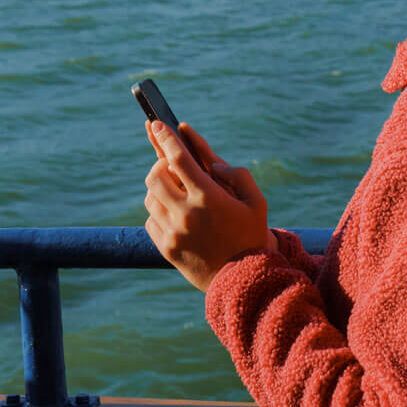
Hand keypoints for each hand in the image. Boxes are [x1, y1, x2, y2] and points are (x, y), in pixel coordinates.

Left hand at [143, 120, 275, 291]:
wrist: (243, 282)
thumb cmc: (251, 235)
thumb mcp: (256, 201)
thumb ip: (237, 175)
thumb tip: (212, 164)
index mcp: (209, 198)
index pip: (178, 159)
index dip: (165, 138)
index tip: (156, 123)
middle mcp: (186, 214)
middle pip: (155, 175)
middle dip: (160, 164)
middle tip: (171, 165)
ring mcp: (173, 232)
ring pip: (150, 197)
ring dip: (160, 188)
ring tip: (177, 192)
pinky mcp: (165, 248)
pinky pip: (150, 219)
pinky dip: (159, 211)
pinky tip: (176, 214)